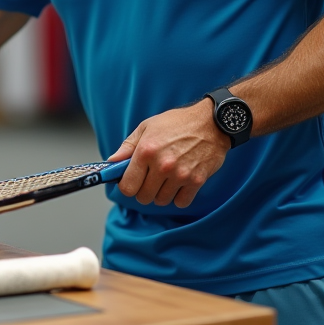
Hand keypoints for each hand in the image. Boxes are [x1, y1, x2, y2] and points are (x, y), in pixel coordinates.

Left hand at [107, 100, 228, 207]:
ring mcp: (180, 175)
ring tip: (167, 178)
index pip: (127, 187)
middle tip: (151, 178)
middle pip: (144, 197)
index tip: (132, 181)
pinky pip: (181, 202)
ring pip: (162, 201)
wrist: (212, 122)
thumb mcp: (147, 127)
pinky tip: (180, 183)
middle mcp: (162, 165)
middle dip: (144, 190)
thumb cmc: (177, 123)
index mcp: (146, 151)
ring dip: (162, 193)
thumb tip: (111, 162)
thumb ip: (127, 147)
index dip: (128, 186)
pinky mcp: (197, 181)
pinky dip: (179, 196)